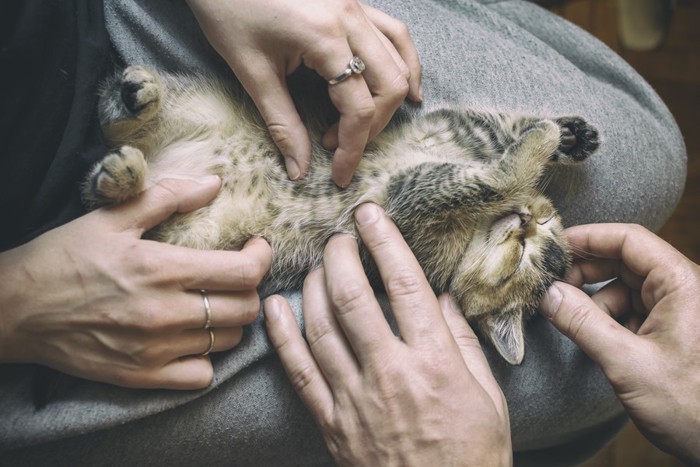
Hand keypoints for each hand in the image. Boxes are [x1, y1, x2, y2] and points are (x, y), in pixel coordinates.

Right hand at [0, 176, 271, 389]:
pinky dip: (207, 357)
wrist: (14, 309)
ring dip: (231, 320)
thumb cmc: (63, 257)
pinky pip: (202, 375)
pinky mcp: (141, 377)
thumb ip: (169, 197)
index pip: (243, 272)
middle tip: (234, 275)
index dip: (261, 257)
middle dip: (249, 287)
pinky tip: (193, 338)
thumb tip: (214, 183)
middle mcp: (164, 313)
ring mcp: (154, 350)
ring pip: (229, 341)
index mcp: (160, 269)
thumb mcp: (112, 217)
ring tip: (214, 303)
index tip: (255, 247)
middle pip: (245, 309)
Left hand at [186, 0, 421, 186]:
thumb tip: (300, 168)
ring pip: (400, 60)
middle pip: (390, 85)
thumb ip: (282, 123)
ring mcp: (356, 6)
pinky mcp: (354, 2)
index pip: (358, 106)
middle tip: (341, 148)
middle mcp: (350, 17)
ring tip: (369, 127)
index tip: (340, 175)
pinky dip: (404, 63)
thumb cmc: (227, 10)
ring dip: (390, 100)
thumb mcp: (251, 71)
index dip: (352, 148)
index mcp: (324, 36)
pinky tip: (405, 87)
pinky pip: (394, 34)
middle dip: (372, 127)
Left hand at [264, 203, 510, 465]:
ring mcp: (355, 399)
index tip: (371, 214)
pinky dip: (282, 336)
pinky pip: (300, 371)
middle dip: (340, 255)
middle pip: (353, 297)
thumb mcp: (489, 398)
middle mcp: (391, 373)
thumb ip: (464, 343)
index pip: (405, 285)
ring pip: (321, 327)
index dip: (385, 242)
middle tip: (339, 234)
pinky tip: (273, 307)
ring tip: (316, 263)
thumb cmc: (473, 456)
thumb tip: (442, 299)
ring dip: (313, 286)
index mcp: (436, 363)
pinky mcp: (331, 422)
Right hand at [539, 223, 699, 464]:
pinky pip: (629, 311)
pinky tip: (596, 341)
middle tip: (553, 287)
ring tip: (574, 324)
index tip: (553, 246)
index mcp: (682, 285)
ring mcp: (675, 311)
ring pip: (622, 288)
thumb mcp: (629, 364)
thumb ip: (584, 324)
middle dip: (585, 272)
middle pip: (623, 261)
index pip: (629, 240)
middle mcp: (681, 291)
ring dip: (594, 302)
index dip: (588, 237)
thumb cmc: (694, 407)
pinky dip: (606, 320)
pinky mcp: (668, 331)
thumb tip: (548, 294)